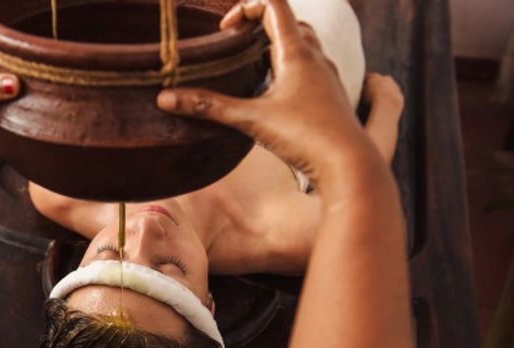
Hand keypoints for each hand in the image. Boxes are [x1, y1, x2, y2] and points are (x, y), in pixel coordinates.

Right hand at [157, 0, 389, 186]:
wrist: (349, 165)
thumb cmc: (305, 137)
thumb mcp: (250, 119)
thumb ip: (208, 106)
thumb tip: (165, 97)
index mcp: (297, 53)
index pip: (274, 6)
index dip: (246, 7)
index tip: (225, 29)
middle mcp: (316, 59)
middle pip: (290, 22)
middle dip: (261, 24)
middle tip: (236, 42)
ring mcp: (327, 78)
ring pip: (304, 44)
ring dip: (278, 44)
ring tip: (253, 63)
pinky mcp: (331, 97)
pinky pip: (311, 68)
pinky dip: (291, 67)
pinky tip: (275, 91)